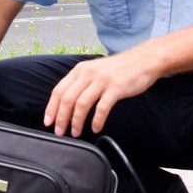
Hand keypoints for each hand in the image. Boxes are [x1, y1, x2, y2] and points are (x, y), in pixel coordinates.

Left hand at [43, 52, 158, 136]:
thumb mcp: (94, 70)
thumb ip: (81, 82)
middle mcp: (88, 74)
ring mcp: (102, 80)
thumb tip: (67, 103)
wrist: (143, 60)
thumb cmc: (119, 69)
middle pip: (67, 99)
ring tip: (76, 133)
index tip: (48, 122)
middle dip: (61, 118)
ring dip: (76, 122)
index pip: (58, 90)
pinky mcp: (116, 88)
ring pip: (81, 104)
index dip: (51, 108)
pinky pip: (102, 108)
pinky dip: (97, 120)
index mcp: (80, 70)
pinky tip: (96, 128)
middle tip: (60, 132)